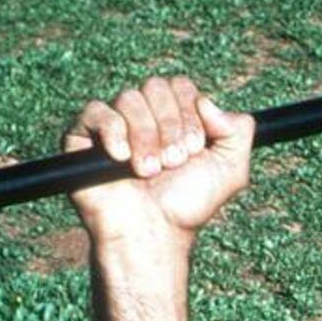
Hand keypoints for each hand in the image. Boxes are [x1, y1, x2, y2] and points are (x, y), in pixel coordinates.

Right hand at [63, 76, 253, 249]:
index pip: (180, 86)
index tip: (195, 150)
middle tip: (173, 163)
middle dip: (170, 126)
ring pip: (129, 98)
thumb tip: (206, 101)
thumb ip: (238, 130)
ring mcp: (113, 125)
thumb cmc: (186, 205)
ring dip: (145, 137)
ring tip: (149, 172)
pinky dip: (113, 132)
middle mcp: (143, 116)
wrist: (153, 233)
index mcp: (173, 116)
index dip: (190, 114)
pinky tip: (121, 159)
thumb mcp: (231, 170)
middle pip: (155, 86)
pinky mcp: (83, 138)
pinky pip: (96, 111)